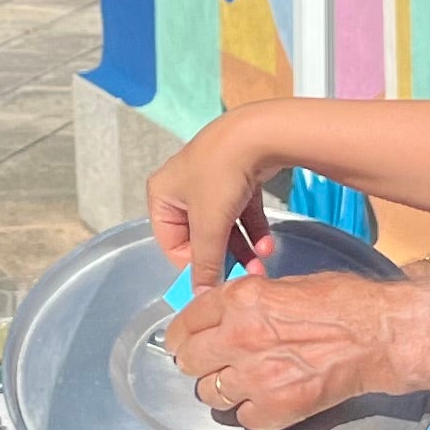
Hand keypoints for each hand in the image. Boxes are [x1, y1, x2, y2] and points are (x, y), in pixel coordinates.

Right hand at [144, 114, 276, 287]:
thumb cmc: (222, 174)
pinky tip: (266, 247)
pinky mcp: (236, 179)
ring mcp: (211, 182)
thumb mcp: (209, 225)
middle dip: (223, 258)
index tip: (216, 275)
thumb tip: (201, 295)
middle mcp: (183, 188)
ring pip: (223, 227)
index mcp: (162, 196)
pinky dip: (253, 231)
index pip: (172, 244)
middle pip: (200, 237)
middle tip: (243, 276)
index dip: (194, 262)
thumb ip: (205, 264)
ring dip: (242, 250)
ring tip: (260, 268)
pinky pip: (240, 214)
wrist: (258, 134)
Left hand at [165, 273, 408, 429]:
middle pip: (188, 362)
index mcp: (240, 300)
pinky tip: (269, 399)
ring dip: (222, 390)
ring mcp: (255, 377)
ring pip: (209, 395)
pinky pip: (243, 418)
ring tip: (243, 383)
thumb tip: (222, 315)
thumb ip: (246, 302)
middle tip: (212, 364)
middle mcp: (239, 338)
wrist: (378, 335)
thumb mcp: (284, 285)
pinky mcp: (276, 409)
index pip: (185, 322)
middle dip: (198, 363)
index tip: (183, 342)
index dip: (182, 335)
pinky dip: (253, 412)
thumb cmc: (344, 303)